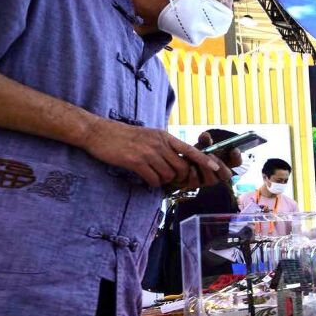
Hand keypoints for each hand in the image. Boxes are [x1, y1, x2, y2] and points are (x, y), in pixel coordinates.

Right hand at [80, 117, 229, 188]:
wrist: (99, 133)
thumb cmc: (124, 136)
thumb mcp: (149, 135)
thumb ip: (164, 146)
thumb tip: (177, 161)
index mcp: (164, 137)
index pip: (190, 149)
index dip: (204, 161)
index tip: (216, 169)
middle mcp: (159, 144)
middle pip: (181, 168)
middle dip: (179, 177)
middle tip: (170, 179)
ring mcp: (148, 153)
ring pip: (168, 175)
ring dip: (164, 180)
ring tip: (154, 175)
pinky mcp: (136, 162)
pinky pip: (153, 180)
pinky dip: (152, 183)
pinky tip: (145, 178)